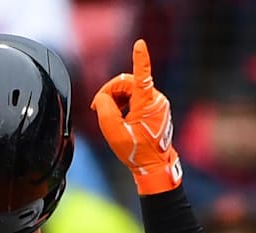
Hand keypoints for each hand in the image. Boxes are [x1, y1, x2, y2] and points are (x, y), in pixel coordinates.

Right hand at [91, 40, 181, 194]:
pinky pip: (137, 98)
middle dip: (110, 92)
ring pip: (131, 90)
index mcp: (146, 103)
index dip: (140, 58)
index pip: (142, 75)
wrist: (154, 166)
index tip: (139, 44)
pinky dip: (125, 104)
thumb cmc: (135, 150)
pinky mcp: (157, 108)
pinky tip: (120, 117)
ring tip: (109, 116)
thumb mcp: (112, 130)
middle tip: (97, 106)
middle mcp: (156, 100)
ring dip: (117, 99)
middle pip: (127, 83)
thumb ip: (103, 107)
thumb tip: (103, 96)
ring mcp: (158, 104)